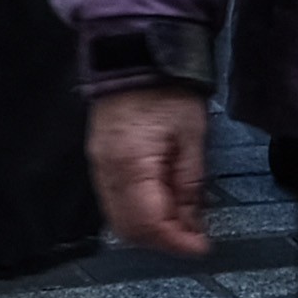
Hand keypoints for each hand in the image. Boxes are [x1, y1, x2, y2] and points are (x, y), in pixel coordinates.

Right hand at [88, 83, 211, 255]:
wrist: (137, 50)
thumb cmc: (166, 85)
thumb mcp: (192, 135)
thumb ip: (191, 184)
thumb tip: (194, 223)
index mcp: (130, 164)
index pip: (149, 224)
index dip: (177, 242)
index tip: (200, 247)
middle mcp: (106, 169)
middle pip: (129, 229)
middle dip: (162, 239)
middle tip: (192, 236)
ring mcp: (98, 164)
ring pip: (118, 218)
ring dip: (149, 228)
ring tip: (180, 218)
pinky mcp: (99, 157)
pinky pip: (113, 199)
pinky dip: (137, 210)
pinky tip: (160, 201)